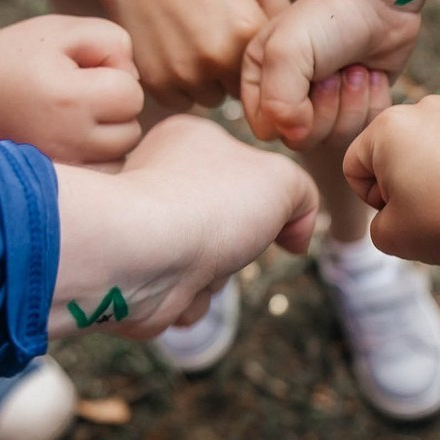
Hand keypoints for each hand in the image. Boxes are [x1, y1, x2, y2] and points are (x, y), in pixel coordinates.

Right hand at [0, 15, 143, 164]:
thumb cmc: (19, 56)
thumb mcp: (62, 31)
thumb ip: (112, 41)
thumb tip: (134, 79)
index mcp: (70, 98)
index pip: (131, 94)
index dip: (116, 74)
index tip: (85, 69)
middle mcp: (67, 139)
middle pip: (131, 129)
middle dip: (116, 107)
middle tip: (81, 91)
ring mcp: (62, 166)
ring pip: (121, 155)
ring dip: (110, 134)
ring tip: (76, 114)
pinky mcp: (56, 181)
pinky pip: (103, 175)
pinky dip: (99, 157)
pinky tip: (76, 137)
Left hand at [52, 116, 318, 337]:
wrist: (143, 255)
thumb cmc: (209, 205)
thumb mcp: (284, 181)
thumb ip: (303, 196)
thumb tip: (294, 235)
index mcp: (190, 140)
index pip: (246, 172)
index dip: (269, 200)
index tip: (269, 211)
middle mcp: (162, 180)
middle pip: (231, 227)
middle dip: (238, 248)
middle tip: (230, 241)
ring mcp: (147, 228)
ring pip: (211, 265)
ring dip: (216, 278)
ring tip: (197, 265)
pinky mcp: (136, 272)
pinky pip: (184, 294)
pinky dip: (190, 299)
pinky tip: (177, 286)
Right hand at [103, 0, 288, 109]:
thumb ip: (284, 12)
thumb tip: (304, 51)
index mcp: (246, 31)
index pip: (274, 72)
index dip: (265, 63)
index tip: (255, 50)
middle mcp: (216, 58)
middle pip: (244, 91)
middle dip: (237, 74)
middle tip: (221, 44)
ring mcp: (185, 74)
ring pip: (213, 100)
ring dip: (210, 83)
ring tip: (198, 48)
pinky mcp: (158, 84)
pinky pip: (183, 101)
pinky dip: (182, 86)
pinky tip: (177, 55)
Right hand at [241, 0, 418, 147]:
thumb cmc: (330, 16)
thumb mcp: (288, 50)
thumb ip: (278, 99)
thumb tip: (295, 134)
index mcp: (260, 79)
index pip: (265, 129)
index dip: (290, 115)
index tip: (310, 80)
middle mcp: (287, 94)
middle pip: (302, 139)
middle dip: (326, 107)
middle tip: (337, 72)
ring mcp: (323, 103)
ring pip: (334, 138)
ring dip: (351, 103)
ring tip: (356, 70)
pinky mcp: (355, 105)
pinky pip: (363, 130)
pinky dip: (372, 103)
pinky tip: (372, 75)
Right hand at [345, 96, 439, 264]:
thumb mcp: (392, 238)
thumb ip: (377, 225)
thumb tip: (395, 215)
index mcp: (388, 126)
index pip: (354, 167)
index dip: (371, 201)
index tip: (403, 214)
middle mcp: (423, 108)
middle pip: (391, 156)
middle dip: (402, 188)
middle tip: (429, 215)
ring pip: (427, 155)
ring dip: (432, 182)